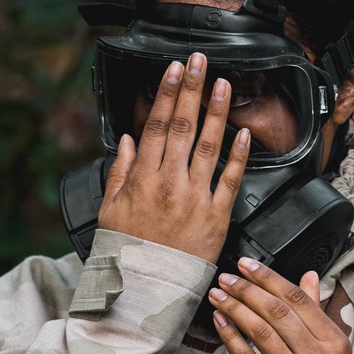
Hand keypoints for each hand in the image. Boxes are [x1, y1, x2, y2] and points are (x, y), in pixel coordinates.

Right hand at [97, 52, 249, 262]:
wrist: (143, 293)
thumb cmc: (125, 254)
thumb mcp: (109, 211)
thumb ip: (120, 172)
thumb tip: (128, 140)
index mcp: (142, 179)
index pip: (156, 125)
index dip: (167, 93)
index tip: (175, 69)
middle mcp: (169, 183)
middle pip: (183, 127)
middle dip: (192, 89)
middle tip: (201, 61)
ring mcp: (194, 199)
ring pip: (209, 147)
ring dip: (218, 112)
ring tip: (224, 85)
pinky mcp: (216, 218)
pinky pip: (230, 181)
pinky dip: (238, 156)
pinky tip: (244, 134)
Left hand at [210, 259, 353, 353]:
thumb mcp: (332, 345)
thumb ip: (316, 310)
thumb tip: (309, 275)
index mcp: (334, 341)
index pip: (298, 300)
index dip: (269, 279)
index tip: (247, 265)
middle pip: (276, 313)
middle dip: (247, 290)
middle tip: (227, 278)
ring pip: (260, 333)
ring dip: (235, 309)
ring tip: (218, 295)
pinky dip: (230, 337)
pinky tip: (219, 320)